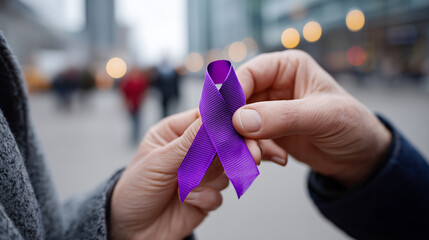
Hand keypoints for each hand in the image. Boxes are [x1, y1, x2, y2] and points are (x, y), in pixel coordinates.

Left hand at [109, 110, 285, 239]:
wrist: (132, 230)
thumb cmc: (134, 191)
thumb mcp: (157, 163)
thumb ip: (186, 143)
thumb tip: (210, 120)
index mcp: (174, 133)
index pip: (204, 119)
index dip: (221, 121)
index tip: (237, 126)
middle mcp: (190, 150)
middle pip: (222, 141)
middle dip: (230, 151)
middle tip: (241, 156)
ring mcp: (200, 173)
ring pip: (226, 167)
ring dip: (210, 179)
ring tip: (188, 185)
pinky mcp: (206, 194)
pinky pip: (221, 193)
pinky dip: (207, 197)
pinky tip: (188, 200)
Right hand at [232, 50, 391, 186]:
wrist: (361, 158)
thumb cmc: (352, 125)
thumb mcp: (321, 116)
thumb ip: (281, 117)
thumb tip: (240, 121)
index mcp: (287, 67)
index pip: (248, 74)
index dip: (233, 94)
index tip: (227, 119)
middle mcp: (274, 85)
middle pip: (239, 100)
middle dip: (236, 125)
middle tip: (239, 147)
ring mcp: (269, 110)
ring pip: (240, 123)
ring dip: (245, 142)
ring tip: (259, 158)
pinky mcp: (267, 132)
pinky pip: (248, 140)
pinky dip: (256, 151)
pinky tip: (277, 158)